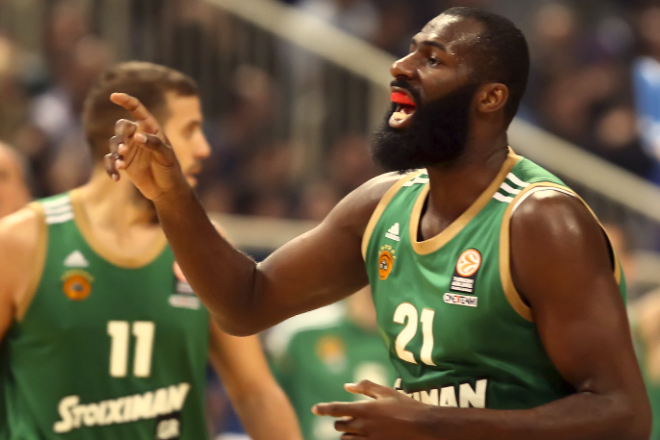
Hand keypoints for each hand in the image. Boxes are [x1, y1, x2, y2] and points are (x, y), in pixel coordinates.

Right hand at [105, 93, 187, 200]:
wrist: (167, 190)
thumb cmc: (171, 170)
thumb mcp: (166, 156)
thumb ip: (154, 144)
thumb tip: (137, 136)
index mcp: (150, 129)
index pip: (137, 110)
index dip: (126, 101)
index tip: (114, 96)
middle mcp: (138, 136)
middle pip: (121, 127)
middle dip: (120, 137)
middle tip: (123, 150)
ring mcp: (129, 149)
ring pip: (113, 143)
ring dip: (115, 154)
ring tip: (121, 166)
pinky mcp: (123, 162)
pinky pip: (110, 160)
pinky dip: (110, 168)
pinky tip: (116, 178)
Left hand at [313, 380, 432, 438]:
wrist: (423, 426)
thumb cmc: (406, 406)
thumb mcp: (386, 391)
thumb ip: (365, 387)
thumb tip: (347, 386)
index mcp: (364, 409)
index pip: (336, 409)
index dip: (323, 409)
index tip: (315, 408)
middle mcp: (363, 426)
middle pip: (339, 426)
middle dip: (340, 421)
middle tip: (349, 417)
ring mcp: (369, 439)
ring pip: (346, 439)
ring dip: (347, 433)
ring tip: (357, 428)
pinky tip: (362, 436)